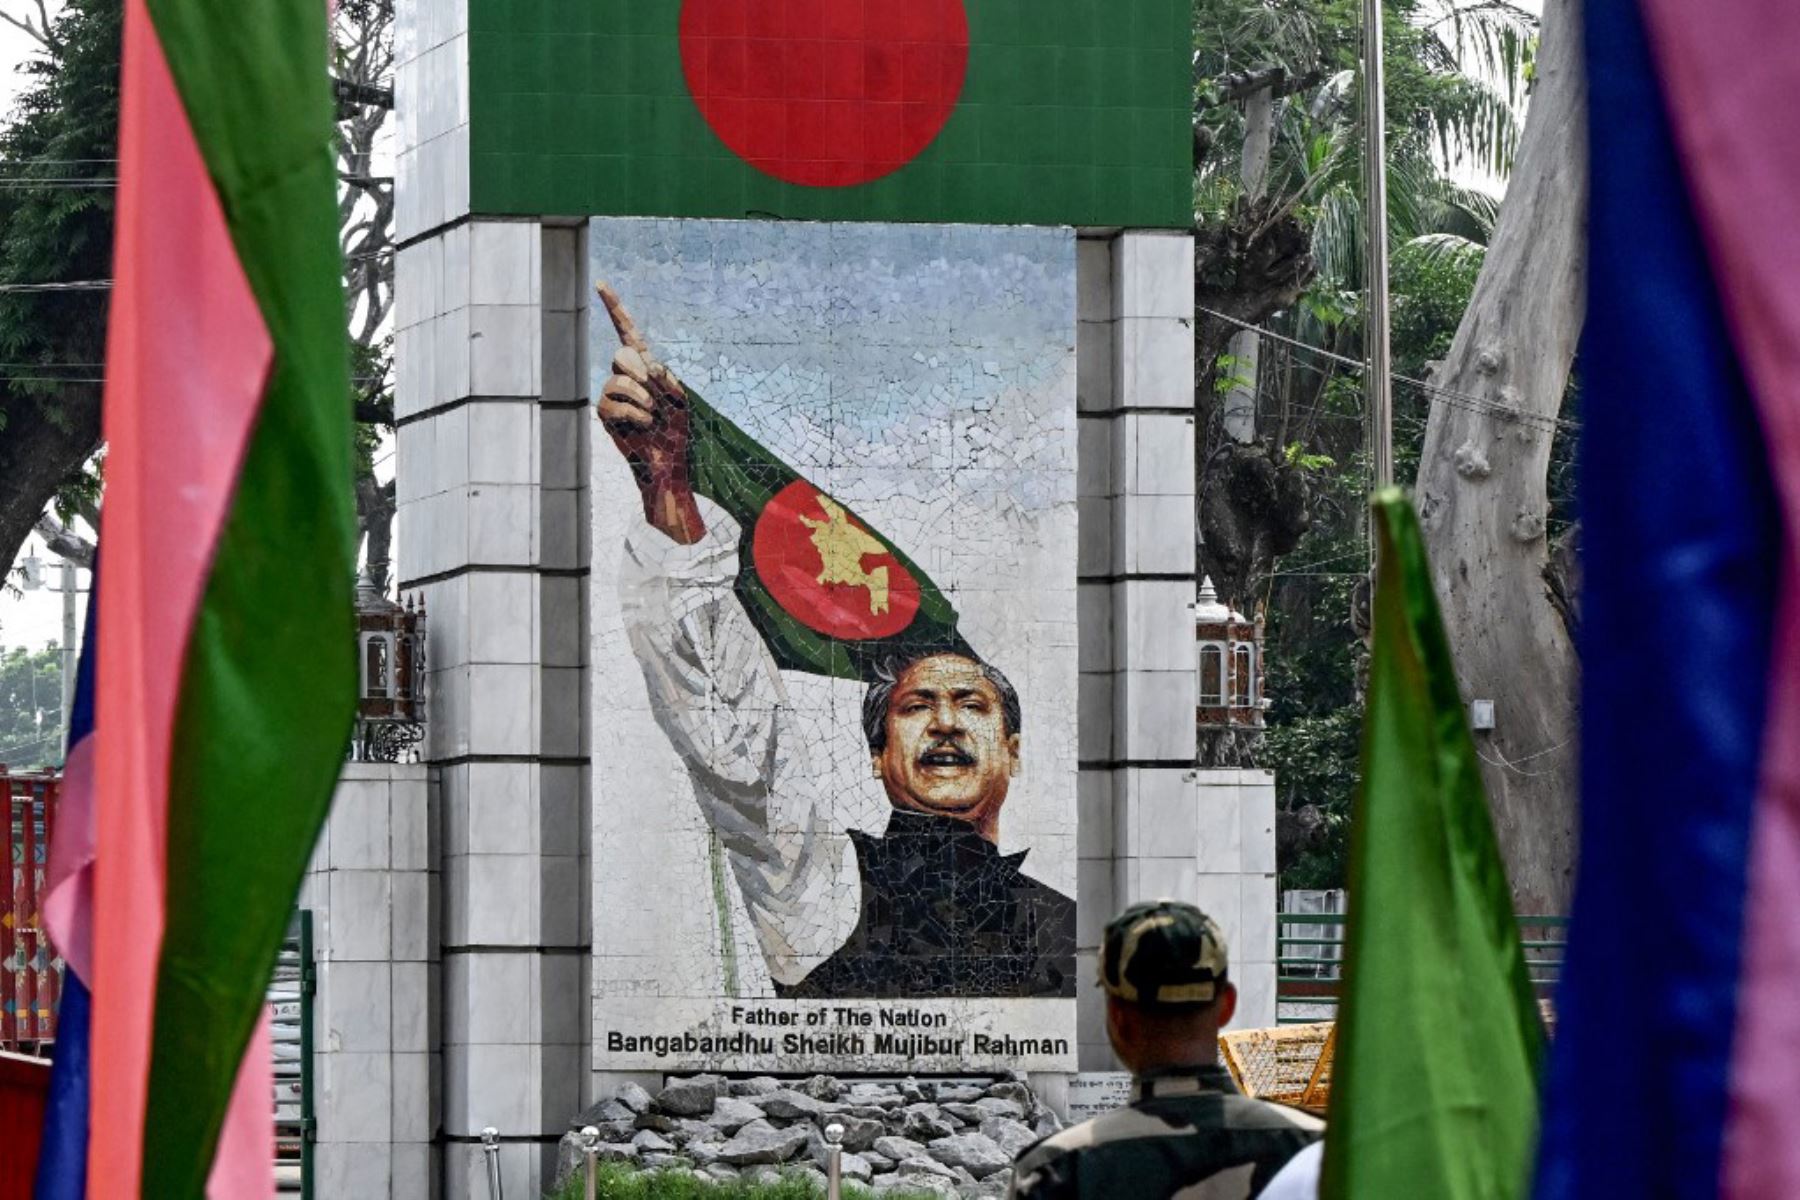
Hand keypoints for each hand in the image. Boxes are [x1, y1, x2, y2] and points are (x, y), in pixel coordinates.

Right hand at [596, 282, 703, 543]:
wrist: (667, 463)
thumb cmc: (677, 431)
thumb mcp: (681, 398)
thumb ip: (665, 377)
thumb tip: (642, 367)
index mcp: (646, 366)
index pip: (627, 331)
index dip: (614, 309)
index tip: (600, 284)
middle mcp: (625, 376)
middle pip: (622, 354)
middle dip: (642, 374)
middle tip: (656, 400)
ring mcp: (612, 394)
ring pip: (618, 380)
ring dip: (643, 399)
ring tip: (653, 417)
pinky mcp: (605, 414)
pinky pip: (612, 403)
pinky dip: (635, 414)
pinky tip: (644, 425)